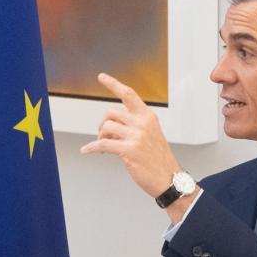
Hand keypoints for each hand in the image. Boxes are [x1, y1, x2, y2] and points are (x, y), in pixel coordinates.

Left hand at [78, 73, 179, 198]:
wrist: (169, 179)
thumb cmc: (158, 160)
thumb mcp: (150, 135)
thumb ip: (134, 125)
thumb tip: (111, 124)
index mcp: (148, 117)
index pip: (129, 94)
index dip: (113, 84)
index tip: (102, 77)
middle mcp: (143, 123)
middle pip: (111, 112)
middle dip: (102, 124)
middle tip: (103, 135)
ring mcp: (137, 136)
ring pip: (106, 126)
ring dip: (100, 136)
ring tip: (104, 146)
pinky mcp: (129, 150)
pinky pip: (102, 144)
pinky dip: (91, 147)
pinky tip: (87, 150)